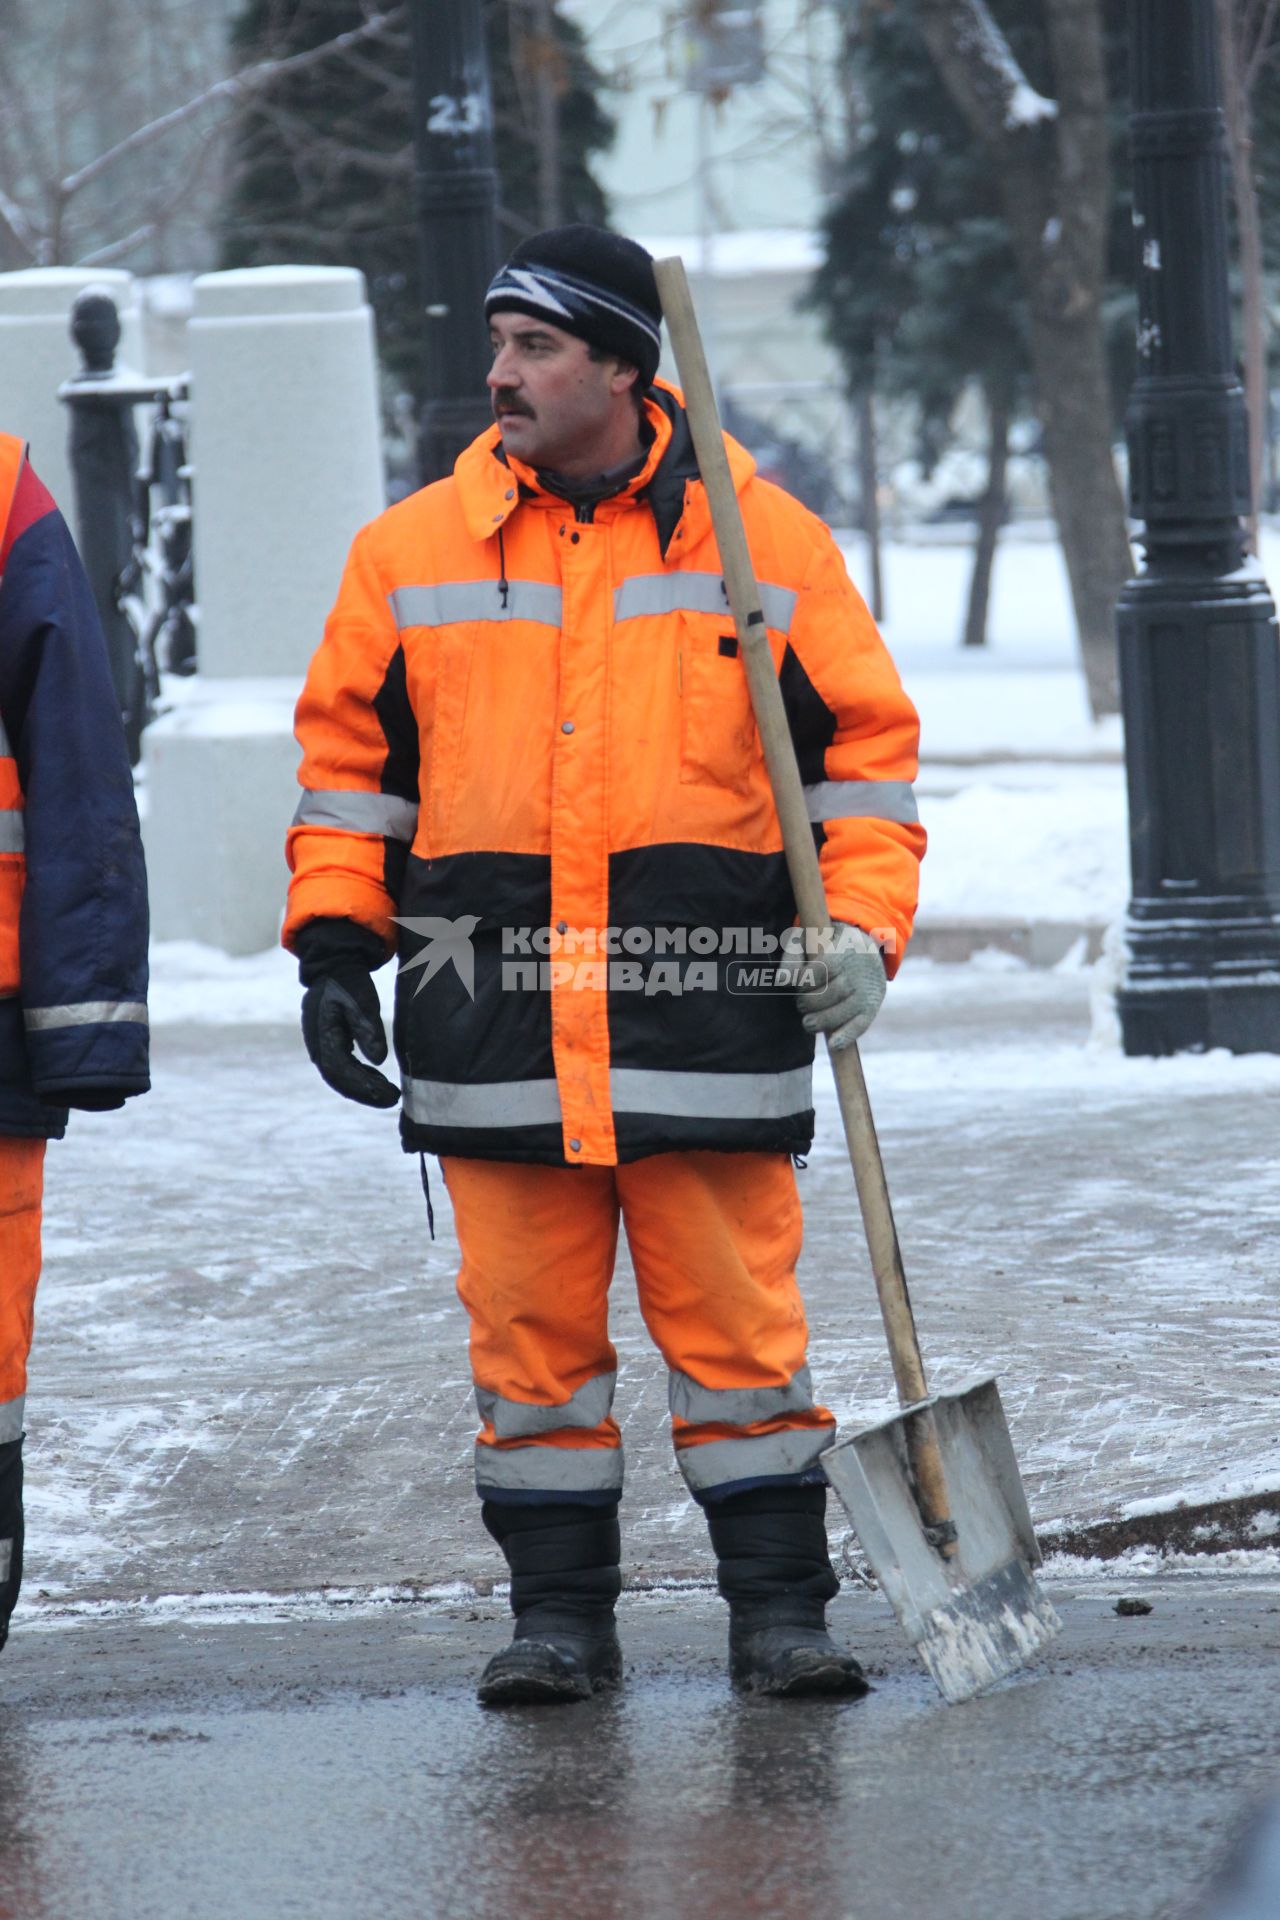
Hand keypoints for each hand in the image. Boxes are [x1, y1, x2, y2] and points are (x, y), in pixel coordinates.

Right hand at [301, 967, 399, 1108]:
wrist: (332, 965)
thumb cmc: (348, 981)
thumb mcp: (362, 1000)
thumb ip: (369, 1029)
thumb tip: (379, 1061)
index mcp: (323, 1036)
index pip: (342, 1073)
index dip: (366, 1088)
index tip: (390, 1094)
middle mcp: (318, 1046)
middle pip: (340, 1081)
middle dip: (366, 1093)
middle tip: (393, 1099)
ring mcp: (320, 1046)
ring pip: (339, 1077)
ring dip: (363, 1088)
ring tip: (389, 1093)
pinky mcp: (327, 1044)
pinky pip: (341, 1068)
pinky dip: (359, 1077)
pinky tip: (376, 1079)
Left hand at [795, 924, 886, 1051]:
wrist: (863, 947)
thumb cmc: (825, 945)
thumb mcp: (807, 939)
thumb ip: (792, 956)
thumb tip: (782, 982)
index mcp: (845, 948)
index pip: (823, 967)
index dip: (805, 981)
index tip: (797, 985)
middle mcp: (861, 969)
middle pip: (833, 992)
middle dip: (810, 1002)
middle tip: (801, 1004)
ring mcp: (868, 989)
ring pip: (845, 1010)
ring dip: (822, 1021)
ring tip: (808, 1023)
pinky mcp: (872, 1006)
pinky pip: (862, 1024)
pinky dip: (847, 1036)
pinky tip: (833, 1044)